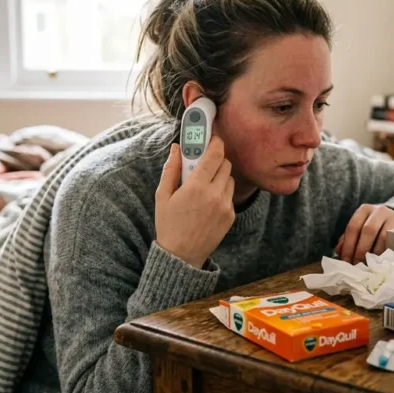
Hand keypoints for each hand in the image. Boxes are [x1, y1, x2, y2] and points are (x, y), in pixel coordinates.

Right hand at [155, 136, 235, 268]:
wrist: (181, 256)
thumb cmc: (168, 224)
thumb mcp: (162, 196)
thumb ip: (171, 169)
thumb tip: (176, 148)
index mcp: (196, 186)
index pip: (214, 154)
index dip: (215, 142)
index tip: (212, 137)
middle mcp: (214, 194)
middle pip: (225, 163)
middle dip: (216, 159)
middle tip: (203, 163)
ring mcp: (225, 206)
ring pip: (230, 179)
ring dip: (219, 176)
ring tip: (204, 186)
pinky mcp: (231, 216)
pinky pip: (230, 195)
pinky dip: (222, 192)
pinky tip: (208, 201)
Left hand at [335, 204, 393, 263]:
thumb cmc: (376, 227)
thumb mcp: (361, 228)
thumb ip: (348, 239)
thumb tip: (339, 251)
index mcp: (364, 210)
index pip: (353, 226)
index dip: (348, 245)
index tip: (346, 261)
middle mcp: (378, 211)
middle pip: (367, 231)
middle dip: (361, 250)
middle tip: (357, 264)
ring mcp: (393, 217)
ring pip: (382, 237)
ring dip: (374, 253)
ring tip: (368, 265)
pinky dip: (386, 253)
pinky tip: (380, 262)